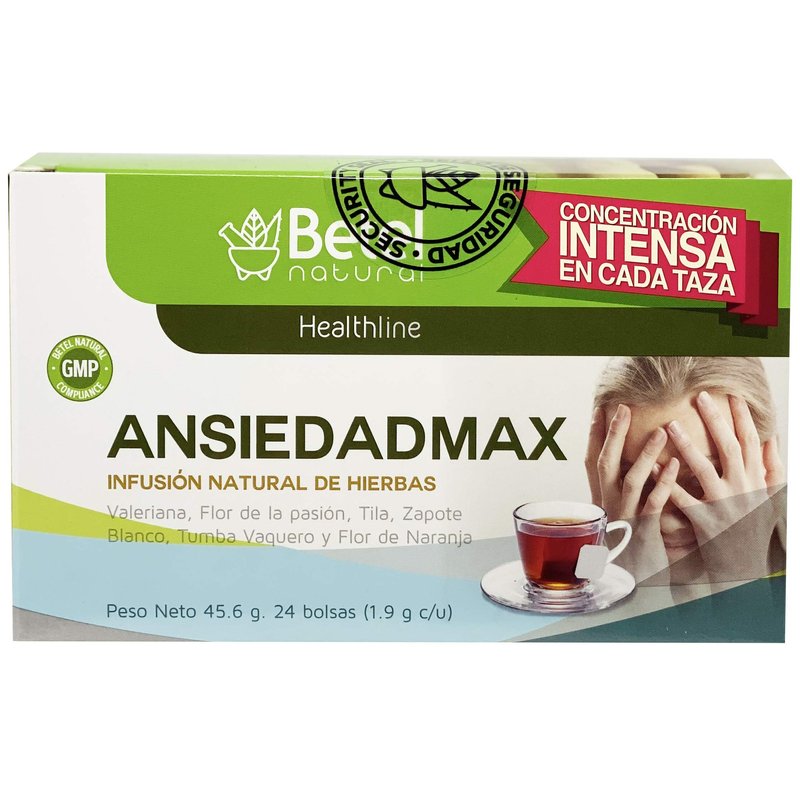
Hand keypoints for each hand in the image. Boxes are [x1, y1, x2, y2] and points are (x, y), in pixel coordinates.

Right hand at [585, 404, 678, 580]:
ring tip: (660, 431)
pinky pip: (654, 504)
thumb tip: (630, 464)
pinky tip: (676, 465)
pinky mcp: (644, 532)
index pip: (592, 462)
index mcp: (601, 500)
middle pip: (605, 464)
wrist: (635, 585)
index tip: (599, 410)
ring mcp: (625, 519)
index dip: (594, 436)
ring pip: (631, 480)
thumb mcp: (619, 516)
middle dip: (613, 435)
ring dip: (645, 454)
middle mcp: (608, 506)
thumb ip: (622, 492)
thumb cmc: (630, 547)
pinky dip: (664, 483)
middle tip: (623, 408)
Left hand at [665, 392, 784, 577]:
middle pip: (729, 448)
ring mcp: (724, 505)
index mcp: (756, 479)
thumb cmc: (754, 528)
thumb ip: (771, 468)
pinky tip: (653, 467)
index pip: (751, 441)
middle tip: (700, 397)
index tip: (732, 395)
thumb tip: (771, 438)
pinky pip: (683, 500)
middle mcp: (743, 488)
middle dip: (716, 421)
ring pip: (705, 470)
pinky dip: (668, 483)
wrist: (745, 567)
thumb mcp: (770, 497)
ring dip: (688, 446)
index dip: (742, 418)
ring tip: (669, 426)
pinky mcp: (705, 522)